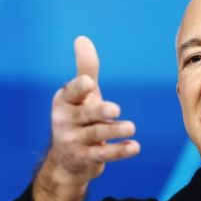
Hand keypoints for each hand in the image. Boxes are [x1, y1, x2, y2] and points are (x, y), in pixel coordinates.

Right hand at [46, 36, 139, 185]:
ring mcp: (73, 141)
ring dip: (114, 130)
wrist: (67, 162)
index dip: (80, 88)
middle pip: (86, 114)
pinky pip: (103, 154)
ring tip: (132, 127)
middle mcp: (66, 120)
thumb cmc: (78, 120)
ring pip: (97, 134)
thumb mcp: (81, 96)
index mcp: (65, 101)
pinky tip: (135, 147)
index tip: (89, 84)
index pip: (72, 92)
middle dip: (100, 111)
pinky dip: (119, 151)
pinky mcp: (85, 159)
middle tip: (116, 109)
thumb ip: (85, 70)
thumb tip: (82, 38)